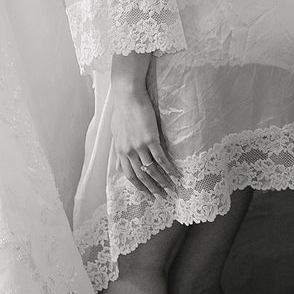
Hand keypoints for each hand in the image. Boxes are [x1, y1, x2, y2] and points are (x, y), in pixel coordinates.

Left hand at [108, 82, 180, 199]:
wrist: (128, 96)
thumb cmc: (122, 110)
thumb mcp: (117, 132)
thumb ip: (120, 147)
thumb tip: (120, 159)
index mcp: (120, 150)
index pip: (129, 175)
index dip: (139, 187)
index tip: (147, 194)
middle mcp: (129, 151)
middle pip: (141, 176)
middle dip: (152, 189)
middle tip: (162, 198)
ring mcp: (139, 146)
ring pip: (152, 170)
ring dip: (163, 182)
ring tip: (172, 189)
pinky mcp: (150, 139)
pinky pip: (161, 159)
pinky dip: (169, 169)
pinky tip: (177, 175)